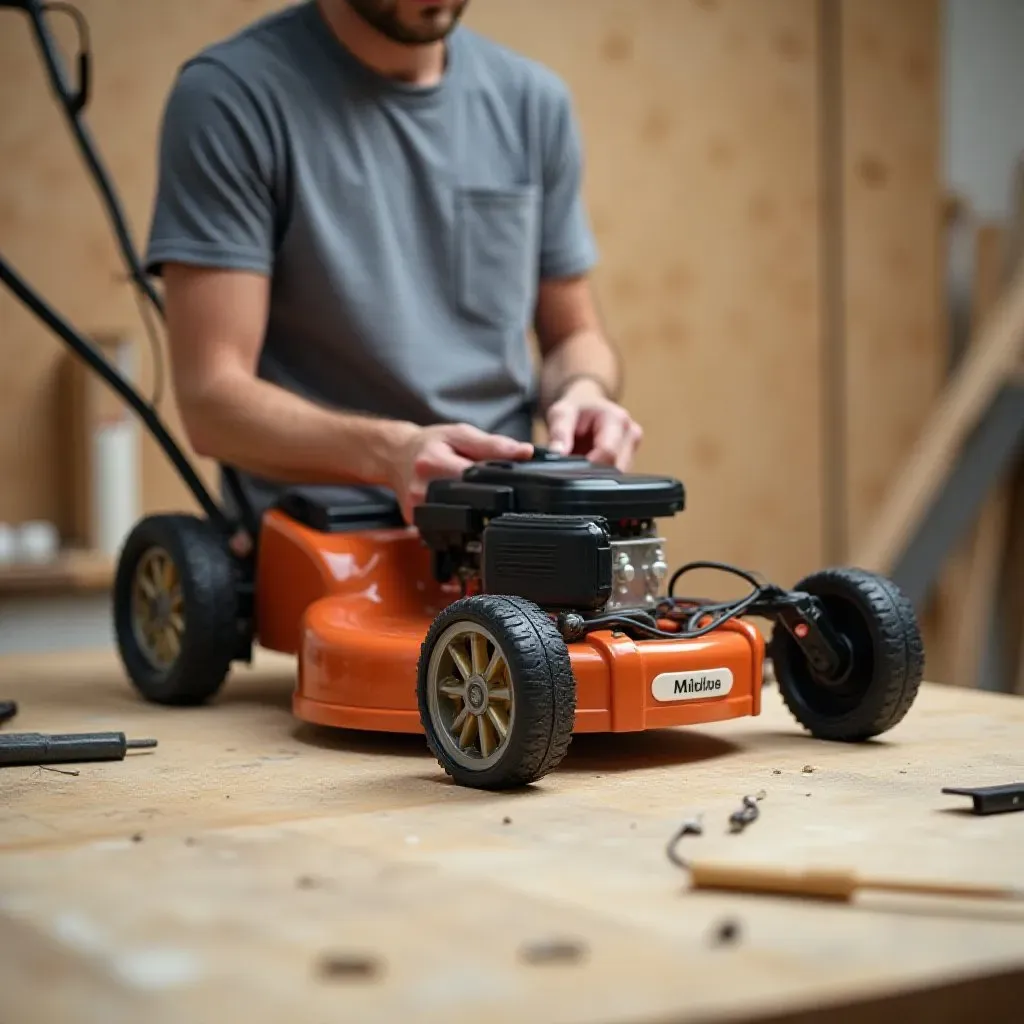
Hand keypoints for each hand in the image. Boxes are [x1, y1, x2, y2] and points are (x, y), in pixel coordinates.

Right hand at [389, 422, 532, 522]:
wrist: (395, 455)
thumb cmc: (430, 443)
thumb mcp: (460, 433)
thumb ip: (493, 444)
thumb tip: (524, 453)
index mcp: (433, 463)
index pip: (474, 480)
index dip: (498, 484)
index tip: (515, 487)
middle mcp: (421, 490)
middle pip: (468, 505)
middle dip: (488, 502)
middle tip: (501, 497)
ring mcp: (416, 510)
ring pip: (458, 521)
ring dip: (475, 514)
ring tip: (480, 502)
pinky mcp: (416, 524)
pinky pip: (445, 527)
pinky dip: (459, 521)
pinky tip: (463, 510)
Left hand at [545, 378, 642, 469]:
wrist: (587, 403)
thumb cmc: (576, 407)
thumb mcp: (561, 413)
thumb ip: (560, 433)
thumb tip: (558, 453)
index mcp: (617, 418)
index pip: (608, 452)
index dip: (589, 465)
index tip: (571, 469)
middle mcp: (630, 432)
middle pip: (615, 467)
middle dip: (592, 470)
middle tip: (574, 462)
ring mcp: (632, 446)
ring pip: (616, 474)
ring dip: (596, 472)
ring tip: (582, 457)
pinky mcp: (630, 457)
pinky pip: (615, 474)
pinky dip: (600, 472)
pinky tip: (590, 461)